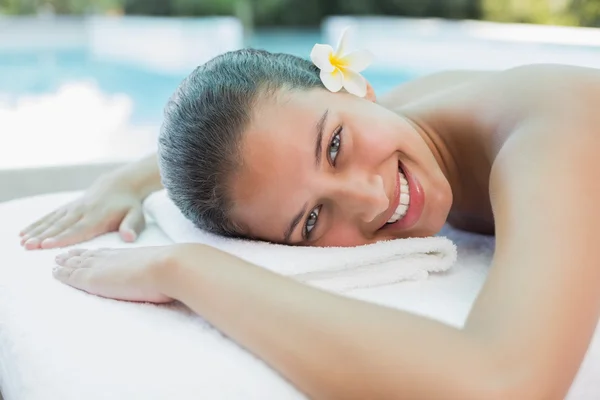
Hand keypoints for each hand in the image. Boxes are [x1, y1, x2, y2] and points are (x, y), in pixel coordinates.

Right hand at [20, 174, 145, 249]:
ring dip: (36, 231)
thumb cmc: (129, 206)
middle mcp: (83, 212)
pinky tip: (24, 232)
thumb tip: (129, 238)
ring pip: (52, 221)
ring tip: (22, 241)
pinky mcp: (68, 207)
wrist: (120, 184)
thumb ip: (131, 227)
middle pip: (61, 226)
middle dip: (43, 236)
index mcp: (98, 217)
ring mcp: (73, 208)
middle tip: (28, 246)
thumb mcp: (137, 216)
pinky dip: (37, 223)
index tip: (47, 244)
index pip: (79, 230)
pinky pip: (50, 216)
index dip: (63, 238)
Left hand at [53, 246, 175, 302]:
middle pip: (89, 256)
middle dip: (75, 256)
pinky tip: (55, 272)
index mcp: (128, 254)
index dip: (94, 253)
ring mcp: (102, 267)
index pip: (106, 254)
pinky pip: (72, 274)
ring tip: (56, 263)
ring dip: (65, 263)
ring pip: (77, 263)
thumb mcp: (162, 266)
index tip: (86, 252)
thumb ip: (158, 269)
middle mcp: (113, 257)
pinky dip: (62, 272)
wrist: (168, 267)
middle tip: (63, 256)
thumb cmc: (172, 269)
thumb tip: (171, 274)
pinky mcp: (93, 278)